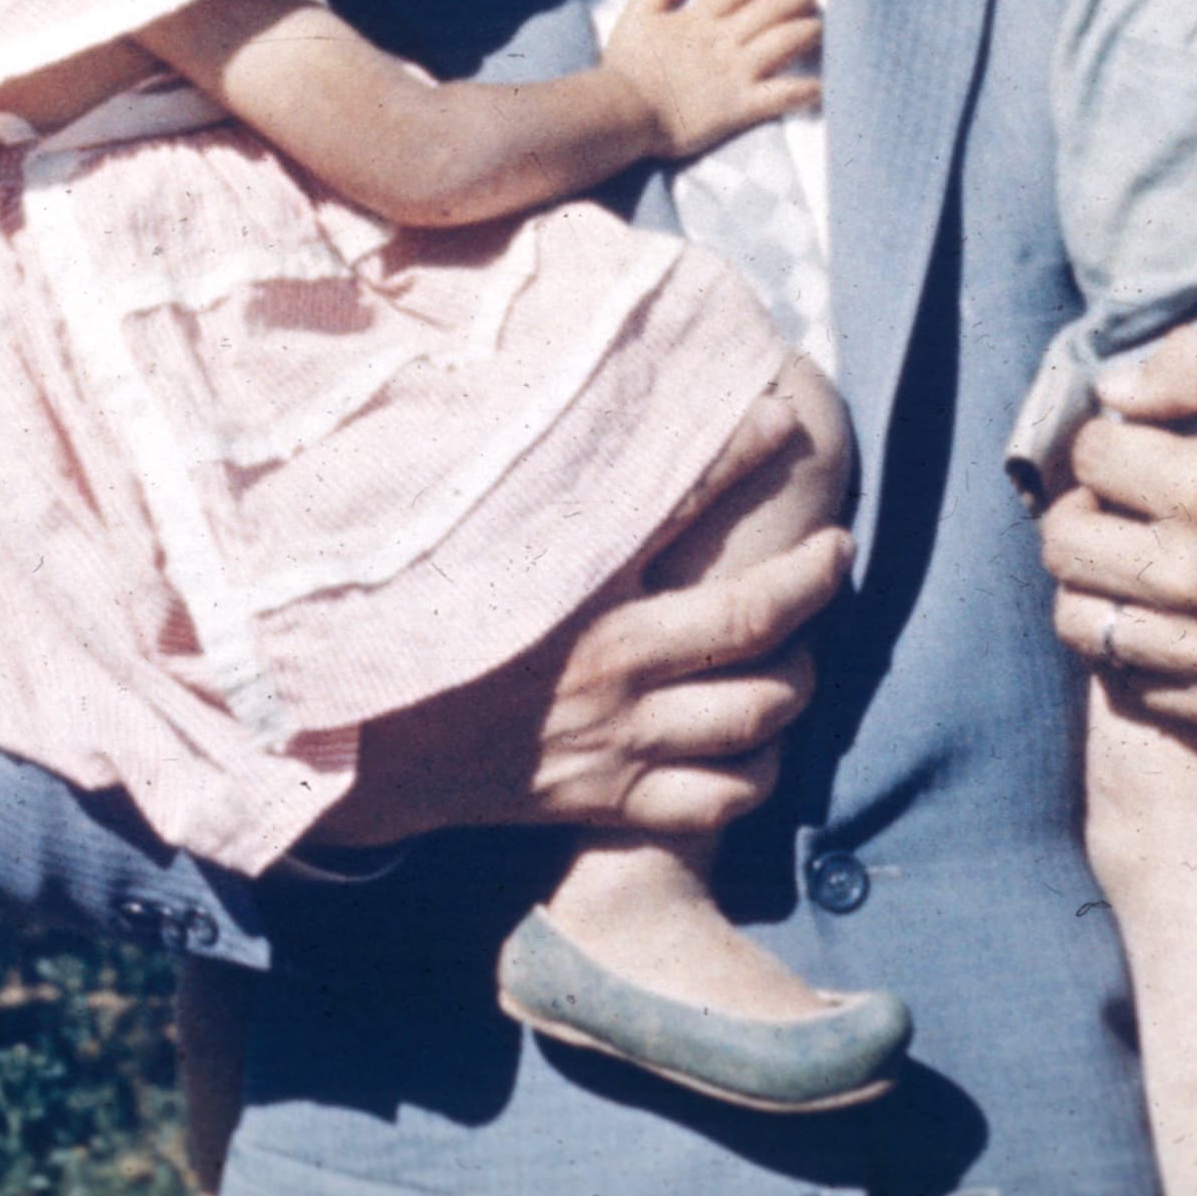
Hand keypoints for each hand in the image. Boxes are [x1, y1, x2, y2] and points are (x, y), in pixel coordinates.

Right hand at [312, 392, 851, 844]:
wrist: (362, 746)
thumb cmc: (416, 626)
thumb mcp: (474, 540)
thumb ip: (531, 482)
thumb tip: (559, 396)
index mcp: (572, 586)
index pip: (682, 499)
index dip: (745, 452)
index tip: (787, 422)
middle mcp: (608, 662)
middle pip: (753, 618)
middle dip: (813, 579)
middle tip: (834, 553)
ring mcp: (615, 739)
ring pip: (753, 712)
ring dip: (797, 679)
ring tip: (803, 650)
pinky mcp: (607, 800)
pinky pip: (714, 799)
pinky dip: (755, 773)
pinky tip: (759, 745)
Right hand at [603, 0, 822, 156]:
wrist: (621, 113)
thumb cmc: (625, 69)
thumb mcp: (633, 16)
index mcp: (700, 18)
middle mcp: (724, 40)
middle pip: (773, 8)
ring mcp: (736, 73)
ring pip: (785, 42)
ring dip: (809, 33)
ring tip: (820, 30)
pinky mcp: (740, 107)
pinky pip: (782, 95)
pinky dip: (805, 90)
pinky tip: (820, 87)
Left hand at [1037, 327, 1196, 730]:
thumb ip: (1192, 364)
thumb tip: (1113, 389)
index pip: (1088, 457)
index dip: (1106, 439)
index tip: (1135, 445)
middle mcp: (1195, 575)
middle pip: (1063, 542)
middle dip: (1079, 508)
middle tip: (1115, 502)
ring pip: (1077, 618)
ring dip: (1089, 580)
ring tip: (1125, 555)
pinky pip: (1124, 675)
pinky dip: (1127, 640)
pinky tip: (1159, 607)